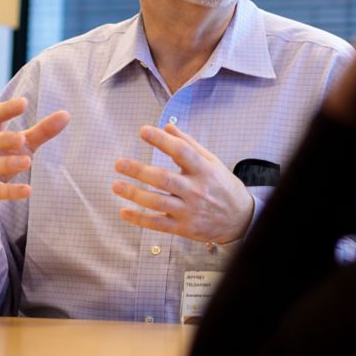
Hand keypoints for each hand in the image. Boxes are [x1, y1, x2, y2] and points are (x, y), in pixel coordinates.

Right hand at [0, 97, 69, 212]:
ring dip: (7, 163)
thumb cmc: (4, 156)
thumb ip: (41, 130)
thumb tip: (66, 114)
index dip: (7, 109)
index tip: (24, 103)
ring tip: (27, 162)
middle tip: (22, 138)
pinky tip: (27, 190)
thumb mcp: (23, 144)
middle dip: (3, 138)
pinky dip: (10, 191)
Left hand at [112, 122, 253, 242]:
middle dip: (139, 170)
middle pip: (164, 179)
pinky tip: (124, 212)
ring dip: (134, 193)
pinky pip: (157, 223)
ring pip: (157, 201)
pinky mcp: (183, 228)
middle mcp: (196, 190)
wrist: (240, 219)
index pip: (181, 152)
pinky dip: (139, 219)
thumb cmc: (223, 186)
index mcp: (204, 170)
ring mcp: (189, 211)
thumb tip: (168, 126)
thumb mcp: (212, 161)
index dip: (161, 140)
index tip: (143, 131)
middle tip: (119, 163)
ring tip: (116, 185)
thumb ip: (189, 144)